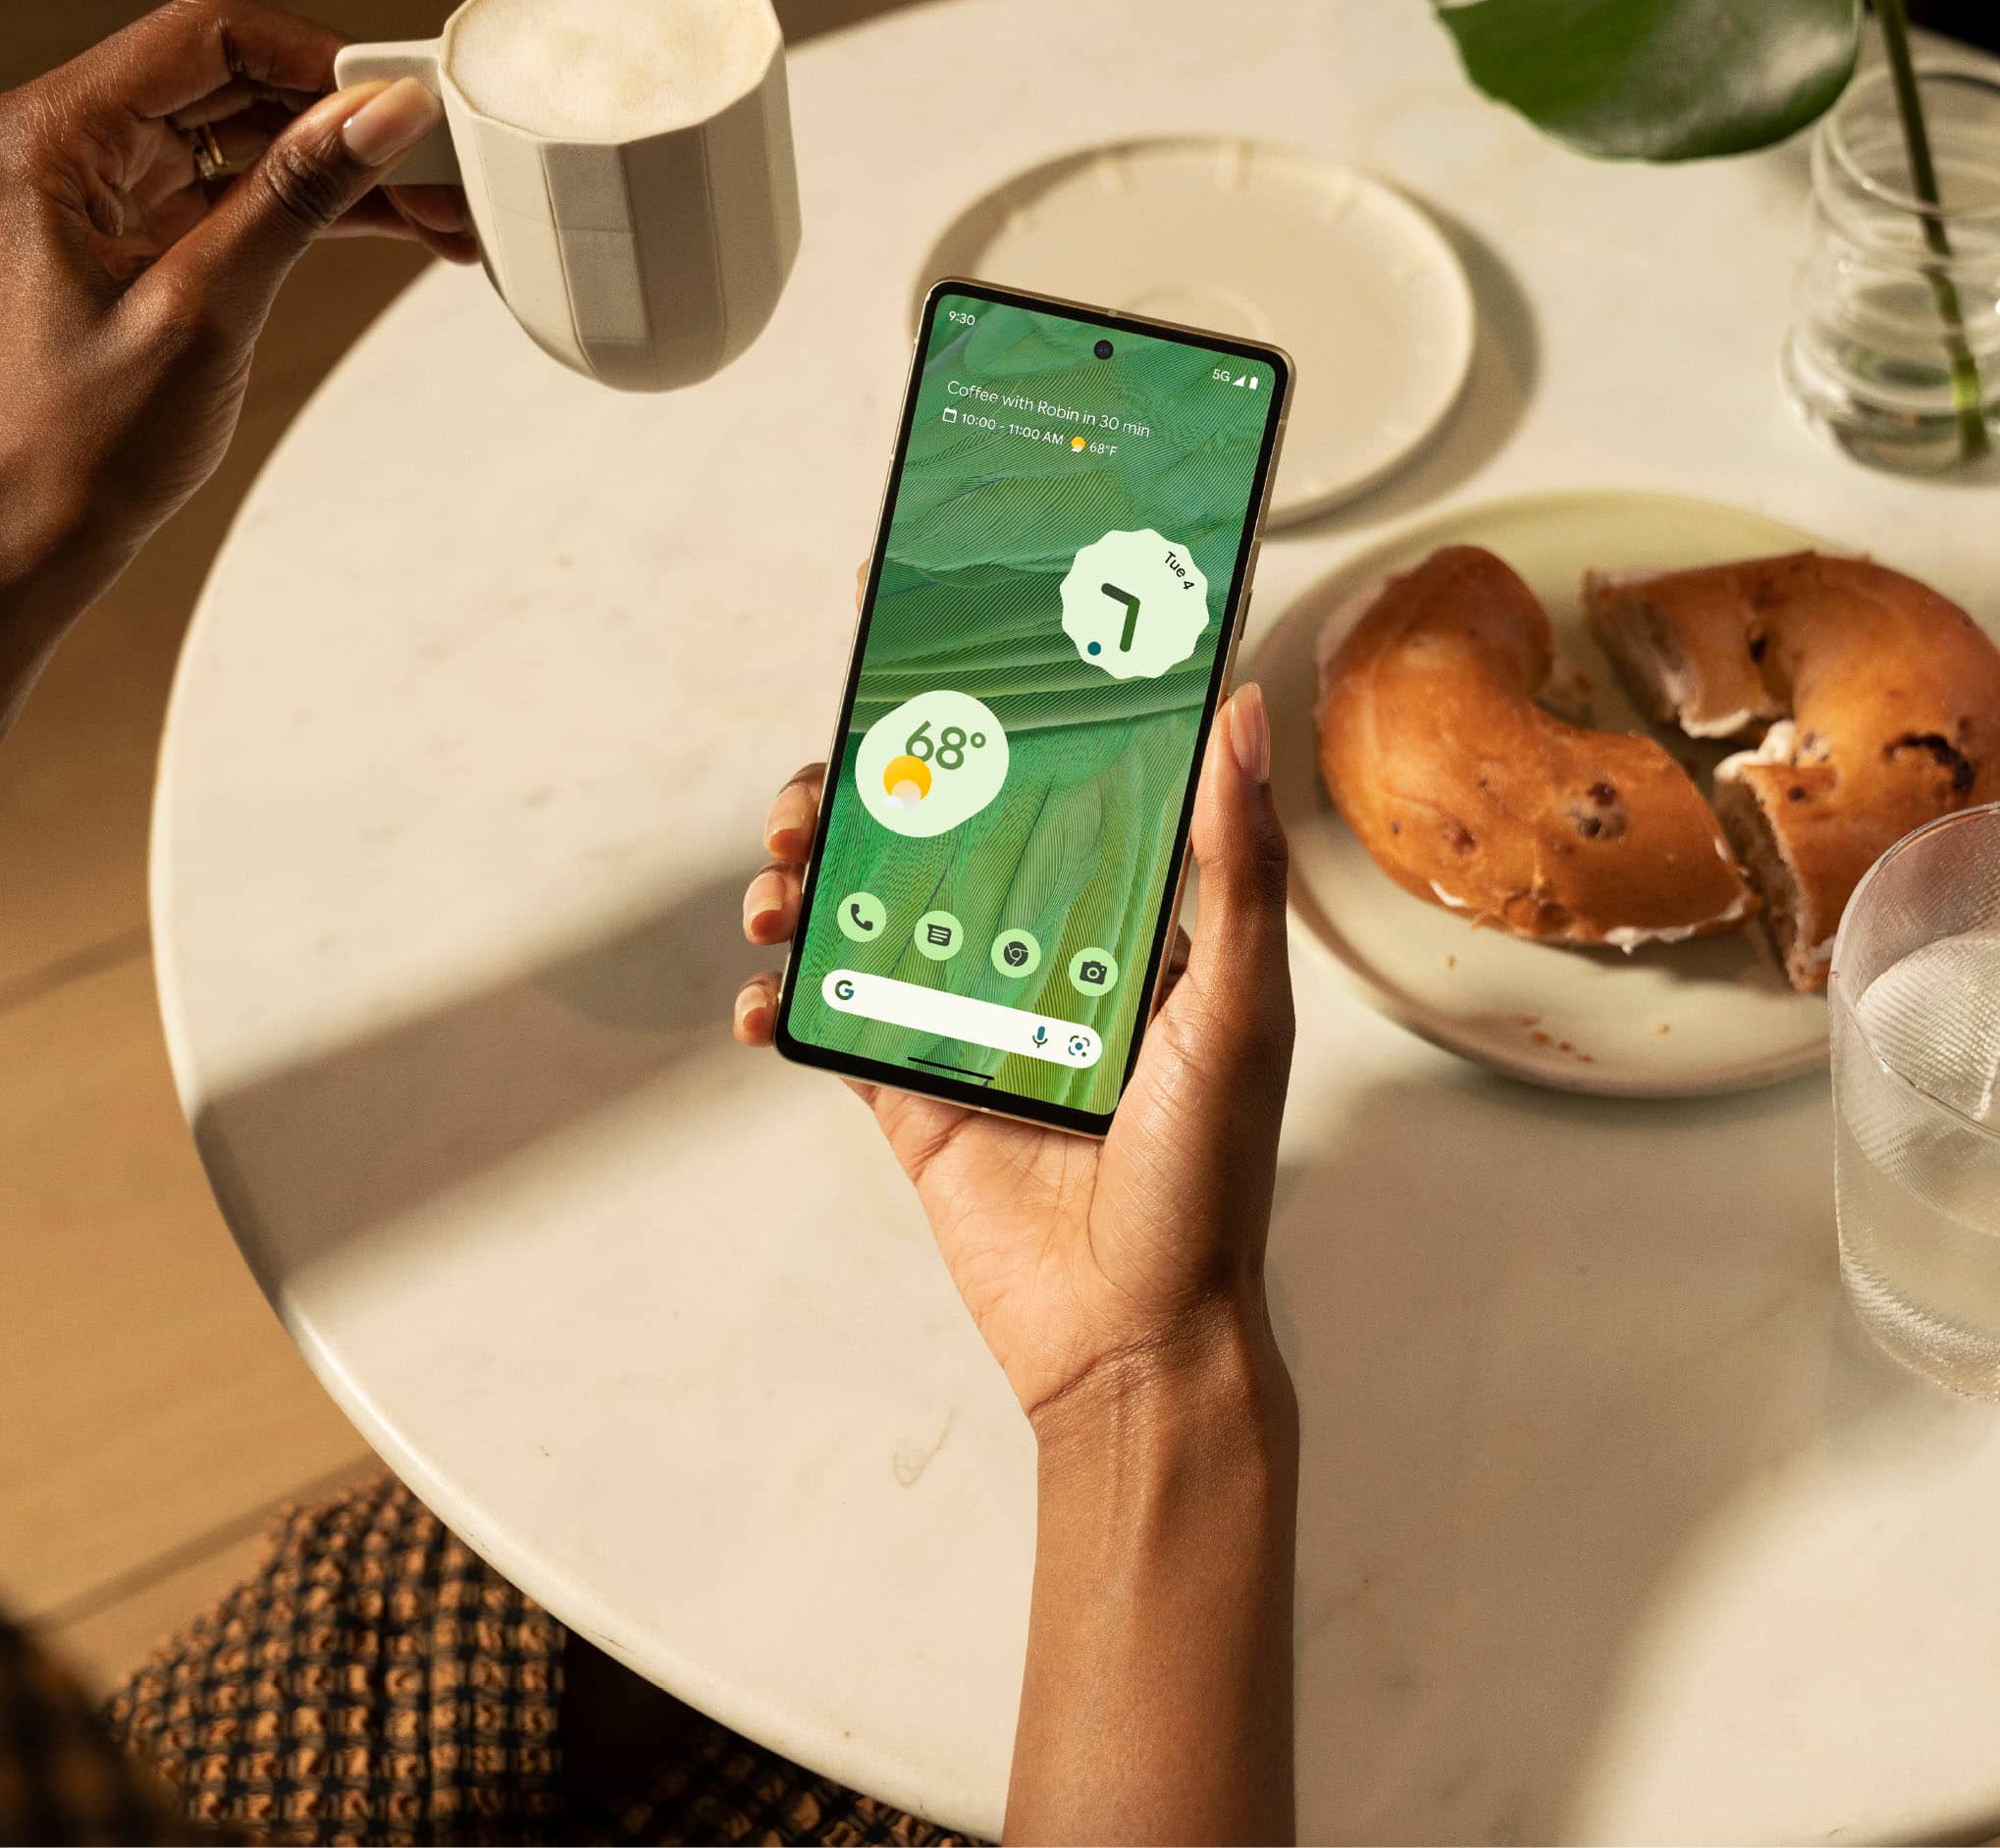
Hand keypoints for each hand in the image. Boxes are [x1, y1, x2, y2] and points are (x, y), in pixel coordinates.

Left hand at [0, 0, 475, 600]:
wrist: (20, 539)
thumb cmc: (75, 445)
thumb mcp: (205, 307)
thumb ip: (296, 196)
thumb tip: (384, 110)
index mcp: (50, 135)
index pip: (207, 35)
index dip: (318, 58)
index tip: (405, 104)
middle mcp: (65, 141)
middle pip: (233, 77)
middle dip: (344, 116)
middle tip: (443, 165)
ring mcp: (98, 187)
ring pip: (245, 133)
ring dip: (341, 165)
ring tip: (439, 211)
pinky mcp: (131, 233)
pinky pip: (236, 189)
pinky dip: (311, 206)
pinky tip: (392, 229)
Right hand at [732, 684, 1296, 1428]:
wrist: (1135, 1342)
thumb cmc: (1208, 1184)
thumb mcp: (1238, 1010)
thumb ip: (1235, 866)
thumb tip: (1238, 714)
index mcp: (1123, 922)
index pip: (1046, 789)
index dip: (980, 723)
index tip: (912, 658)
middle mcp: (1039, 958)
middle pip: (929, 838)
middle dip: (854, 799)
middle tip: (808, 798)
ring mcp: (965, 1024)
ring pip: (863, 914)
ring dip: (800, 884)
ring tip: (775, 892)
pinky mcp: (908, 1098)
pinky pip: (827, 1024)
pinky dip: (778, 1000)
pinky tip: (760, 999)